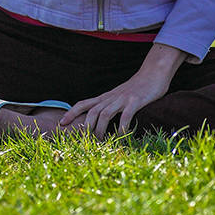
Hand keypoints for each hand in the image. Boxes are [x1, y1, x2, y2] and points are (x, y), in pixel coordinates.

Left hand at [61, 43, 186, 137]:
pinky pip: (126, 115)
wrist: (154, 72)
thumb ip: (111, 105)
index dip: (71, 112)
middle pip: (92, 111)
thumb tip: (102, 121)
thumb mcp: (120, 96)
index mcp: (106, 97)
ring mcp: (123, 99)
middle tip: (83, 141)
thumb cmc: (138, 87)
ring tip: (101, 141)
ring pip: (104, 113)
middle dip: (85, 126)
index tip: (61, 123)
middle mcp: (111, 97)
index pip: (84, 103)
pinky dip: (122, 127)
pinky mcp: (135, 101)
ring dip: (100, 129)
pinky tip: (122, 136)